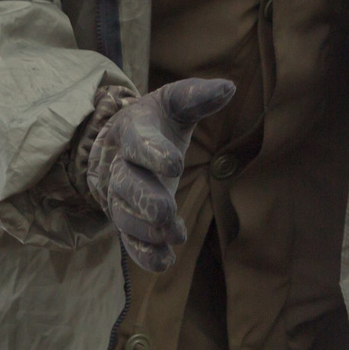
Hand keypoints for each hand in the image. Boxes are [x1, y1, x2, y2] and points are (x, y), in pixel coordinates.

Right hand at [78, 78, 235, 271]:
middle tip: (165, 212)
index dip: (154, 153)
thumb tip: (227, 88)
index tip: (176, 164)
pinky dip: (143, 252)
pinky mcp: (128, 217)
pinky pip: (129, 238)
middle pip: (125, 184)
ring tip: (172, 237)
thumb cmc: (157, 119)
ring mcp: (121, 195)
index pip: (138, 142)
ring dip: (145, 230)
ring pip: (123, 216)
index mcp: (132, 130)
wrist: (123, 141)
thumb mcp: (174, 101)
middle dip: (144, 200)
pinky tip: (164, 261)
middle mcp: (121, 164)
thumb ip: (197, 96)